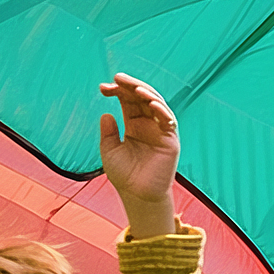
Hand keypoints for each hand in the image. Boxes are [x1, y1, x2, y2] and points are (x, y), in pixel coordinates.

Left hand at [98, 70, 178, 231]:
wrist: (137, 196)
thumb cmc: (124, 176)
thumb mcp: (109, 151)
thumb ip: (108, 132)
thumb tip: (106, 113)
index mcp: (134, 124)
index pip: (127, 100)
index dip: (117, 91)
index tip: (102, 88)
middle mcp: (148, 124)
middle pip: (141, 97)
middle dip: (130, 86)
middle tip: (117, 78)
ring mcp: (161, 129)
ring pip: (156, 103)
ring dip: (146, 93)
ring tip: (133, 87)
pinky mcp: (171, 139)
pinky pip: (168, 119)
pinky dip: (161, 109)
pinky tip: (149, 103)